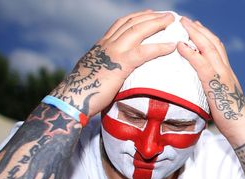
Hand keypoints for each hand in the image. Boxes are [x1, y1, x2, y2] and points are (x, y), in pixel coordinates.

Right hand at [51, 10, 176, 116]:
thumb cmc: (82, 93)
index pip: (120, 25)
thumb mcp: (95, 75)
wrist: (72, 100)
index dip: (135, 18)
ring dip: (156, 23)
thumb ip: (105, 70)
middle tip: (165, 14)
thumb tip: (111, 76)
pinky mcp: (120, 64)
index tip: (148, 13)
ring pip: (138, 30)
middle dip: (150, 16)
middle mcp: (106, 44)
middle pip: (131, 22)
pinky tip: (172, 45)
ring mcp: (113, 52)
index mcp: (100, 46)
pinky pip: (144, 52)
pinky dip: (160, 47)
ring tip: (171, 20)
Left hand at [177, 17, 244, 143]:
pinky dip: (190, 52)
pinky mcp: (214, 83)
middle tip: (188, 20)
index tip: (198, 29)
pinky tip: (180, 45)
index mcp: (229, 74)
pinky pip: (200, 63)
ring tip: (183, 24)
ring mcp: (222, 75)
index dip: (208, 37)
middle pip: (214, 42)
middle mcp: (226, 70)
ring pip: (208, 47)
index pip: (219, 49)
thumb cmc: (233, 121)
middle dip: (200, 30)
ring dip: (194, 33)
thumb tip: (205, 97)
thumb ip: (214, 95)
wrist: (243, 127)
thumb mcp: (223, 103)